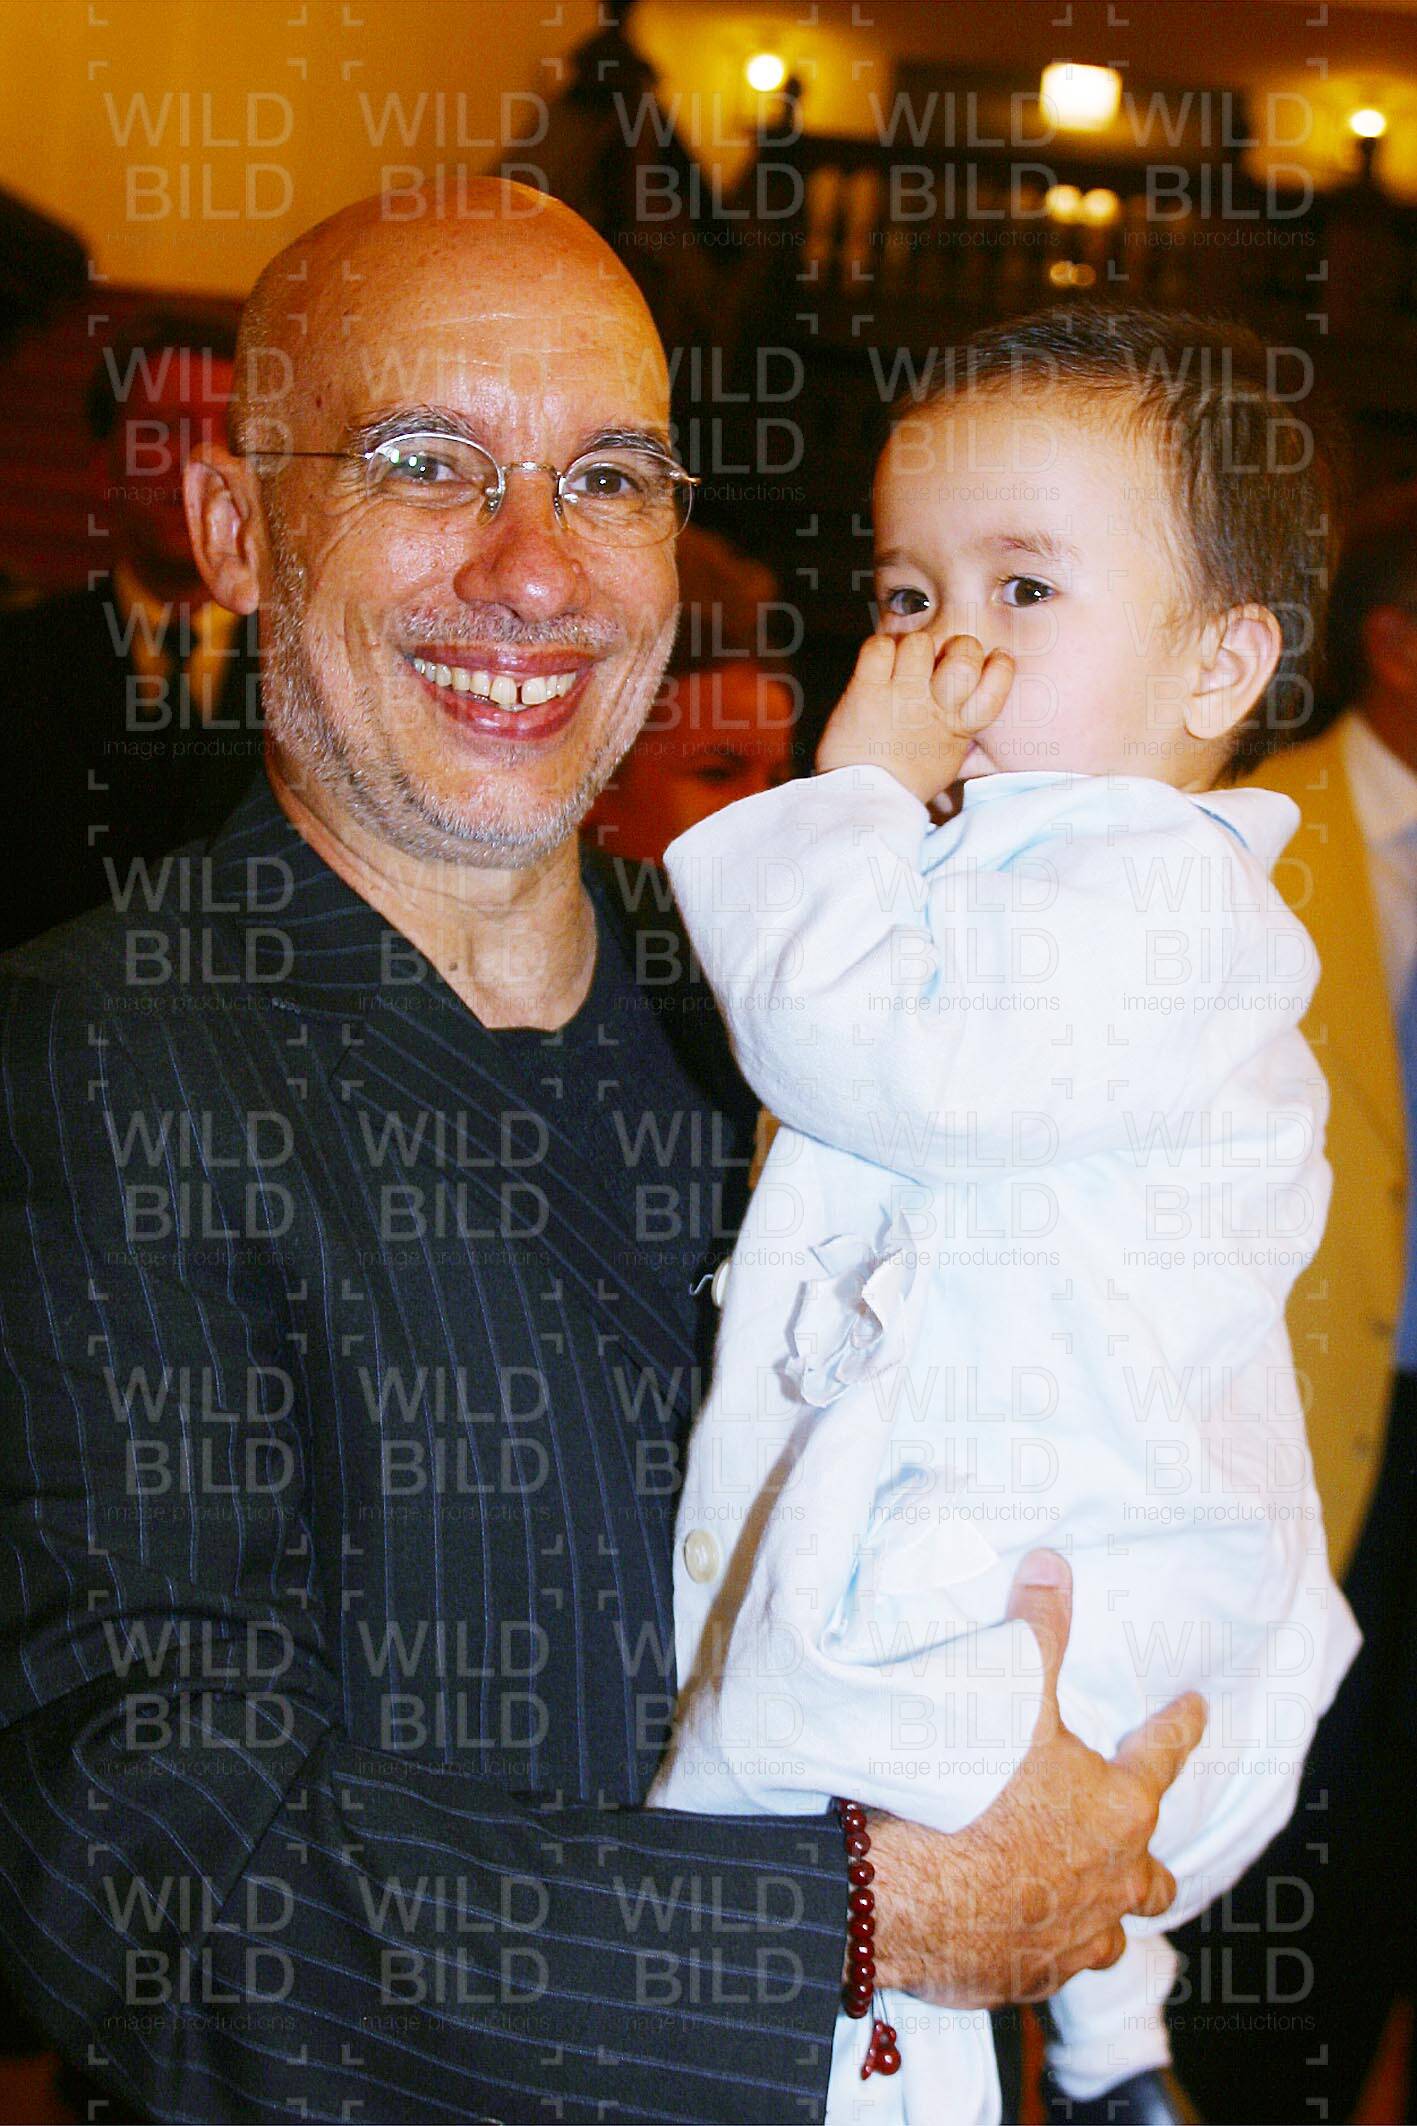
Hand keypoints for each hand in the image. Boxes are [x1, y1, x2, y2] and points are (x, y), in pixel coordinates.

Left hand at [815, 630, 1013, 802]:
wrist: (863, 800)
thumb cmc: (904, 781)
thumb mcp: (948, 759)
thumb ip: (963, 729)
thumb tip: (976, 706)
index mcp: (960, 725)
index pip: (1000, 679)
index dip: (998, 665)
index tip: (990, 662)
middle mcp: (936, 706)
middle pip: (965, 651)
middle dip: (956, 648)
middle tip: (938, 663)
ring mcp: (901, 696)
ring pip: (920, 642)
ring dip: (911, 647)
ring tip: (901, 667)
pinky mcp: (867, 690)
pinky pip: (879, 646)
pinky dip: (878, 649)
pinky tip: (877, 668)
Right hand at [864, 1550, 1205, 2007]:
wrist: (905, 1895)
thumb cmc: (968, 1793)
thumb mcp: (1008, 1695)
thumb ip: (1038, 1630)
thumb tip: (1055, 1566)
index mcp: (1117, 1809)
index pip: (1163, 1754)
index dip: (1181, 1725)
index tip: (1197, 1706)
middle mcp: (1109, 1881)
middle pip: (1152, 1875)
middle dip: (1146, 1858)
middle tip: (1135, 1840)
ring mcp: (1071, 1938)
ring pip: (1109, 1931)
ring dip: (1101, 1911)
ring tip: (1085, 1899)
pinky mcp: (1027, 1978)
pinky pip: (1053, 1966)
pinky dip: (1046, 1945)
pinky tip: (1021, 1934)